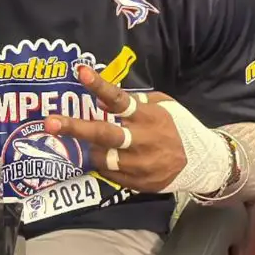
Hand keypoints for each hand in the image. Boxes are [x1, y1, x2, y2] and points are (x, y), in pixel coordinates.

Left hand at [43, 66, 229, 193]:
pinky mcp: (139, 182)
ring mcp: (141, 165)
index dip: (100, 87)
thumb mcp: (163, 105)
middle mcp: (144, 141)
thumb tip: (103, 100)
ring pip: (102, 156)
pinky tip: (110, 157)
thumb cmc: (178, 126)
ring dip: (91, 148)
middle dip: (74, 127)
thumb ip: (135, 101)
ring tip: (94, 143)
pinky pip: (109, 172)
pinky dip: (104, 163)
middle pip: (104, 134)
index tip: (81, 72)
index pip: (121, 100)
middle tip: (49, 122)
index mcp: (149, 117)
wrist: (205, 163)